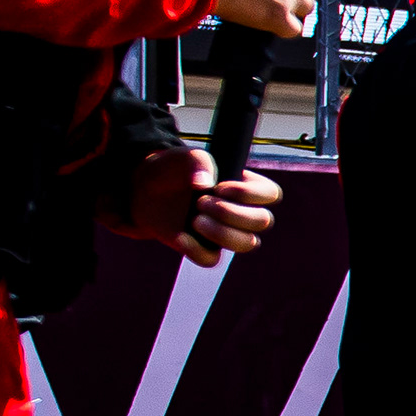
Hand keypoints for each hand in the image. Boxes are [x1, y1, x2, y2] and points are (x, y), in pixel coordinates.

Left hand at [130, 147, 280, 265]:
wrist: (144, 189)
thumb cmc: (173, 169)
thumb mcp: (185, 156)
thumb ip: (198, 161)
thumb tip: (205, 184)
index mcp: (245, 185)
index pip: (271, 194)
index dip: (250, 194)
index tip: (220, 187)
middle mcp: (242, 211)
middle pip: (263, 221)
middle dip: (231, 213)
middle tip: (201, 202)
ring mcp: (225, 232)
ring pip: (247, 244)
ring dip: (221, 232)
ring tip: (195, 219)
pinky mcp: (205, 248)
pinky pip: (212, 259)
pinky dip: (195, 249)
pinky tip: (179, 236)